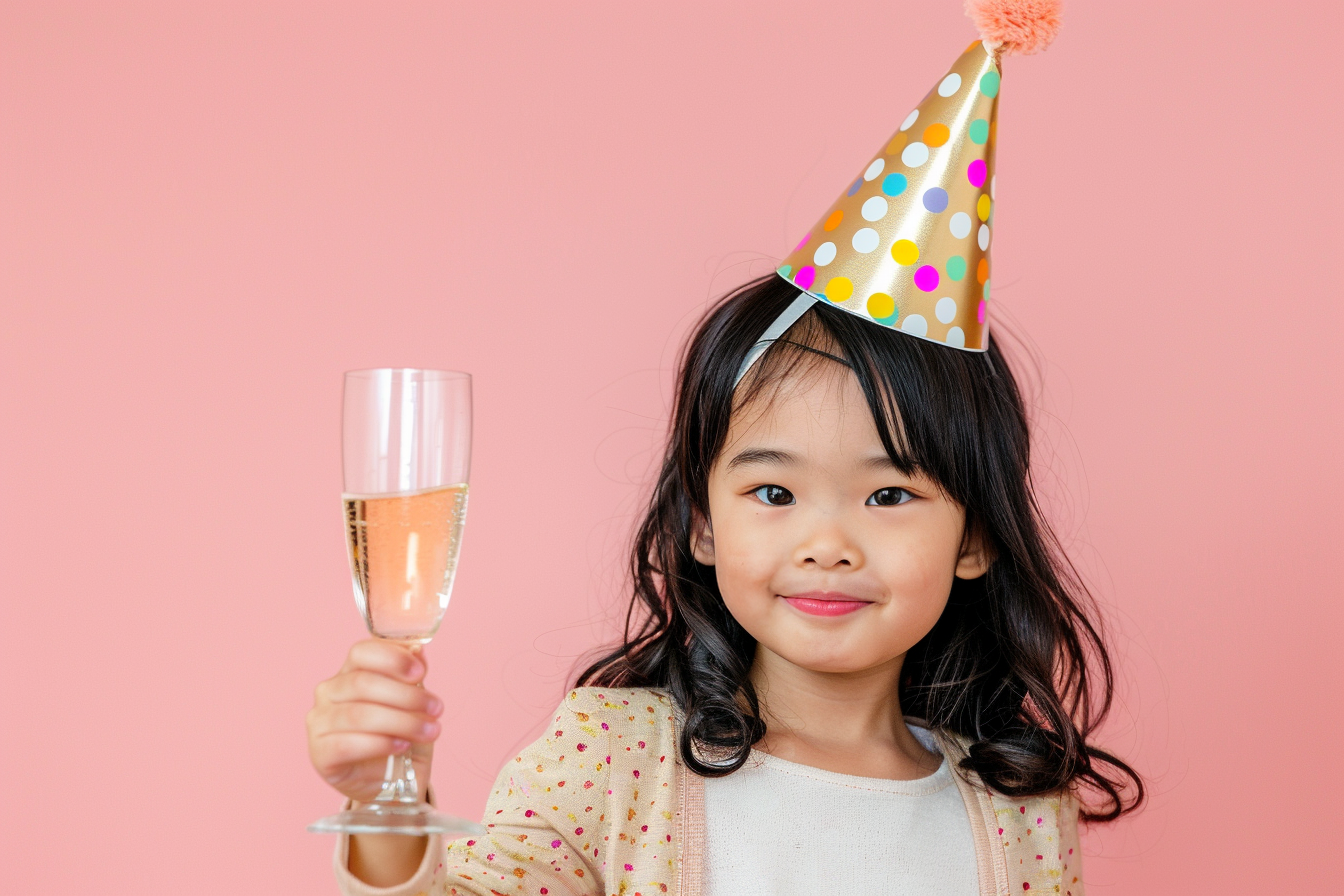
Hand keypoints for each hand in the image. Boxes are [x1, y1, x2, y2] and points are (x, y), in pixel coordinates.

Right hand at [307, 639, 442, 803]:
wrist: (395, 782)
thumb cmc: (401, 734)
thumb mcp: (413, 702)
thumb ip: (412, 676)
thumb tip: (418, 651)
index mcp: (349, 672)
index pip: (361, 652)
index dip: (392, 659)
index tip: (421, 672)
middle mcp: (328, 692)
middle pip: (362, 683)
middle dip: (406, 695)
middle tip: (436, 708)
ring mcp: (320, 723)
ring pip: (359, 714)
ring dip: (402, 722)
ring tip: (430, 731)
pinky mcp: (320, 754)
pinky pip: (347, 744)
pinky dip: (380, 743)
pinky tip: (402, 746)